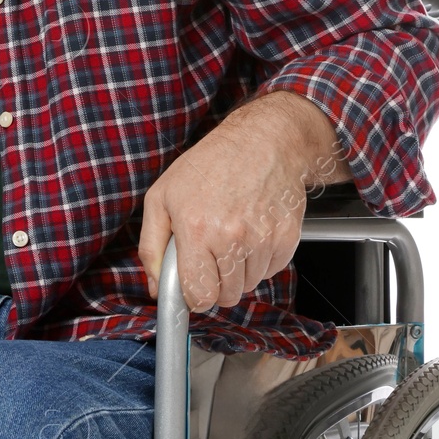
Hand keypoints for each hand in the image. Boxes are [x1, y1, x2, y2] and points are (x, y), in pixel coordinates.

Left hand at [136, 92, 344, 312]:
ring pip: (250, 285)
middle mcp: (231, 236)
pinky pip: (271, 270)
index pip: (200, 295)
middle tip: (211, 251)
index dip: (194, 295)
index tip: (193, 284)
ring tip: (231, 234)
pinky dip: (260, 260)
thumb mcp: (161, 197)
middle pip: (227, 297)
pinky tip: (251, 231)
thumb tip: (154, 288)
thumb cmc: (208, 166)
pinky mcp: (287, 237)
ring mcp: (263, 238)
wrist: (261, 141)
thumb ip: (151, 248)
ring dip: (239, 270)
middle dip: (216, 283)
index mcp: (196, 229)